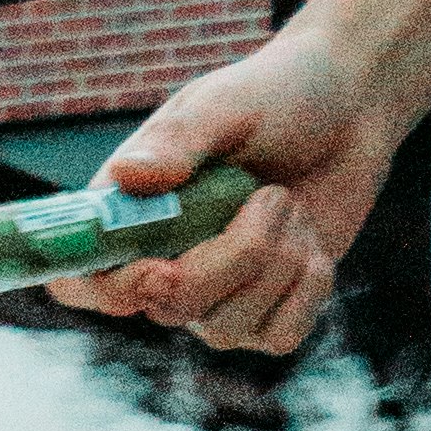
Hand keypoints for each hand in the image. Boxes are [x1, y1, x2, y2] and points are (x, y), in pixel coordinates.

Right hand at [75, 22, 403, 359]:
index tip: (154, 270)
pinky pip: (280, 336)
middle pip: (166, 306)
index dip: (100, 292)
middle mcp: (163, 261)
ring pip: (226, 328)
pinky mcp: (269, 315)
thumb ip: (178, 142)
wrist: (351, 108)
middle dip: (230, 256)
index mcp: (130, 211)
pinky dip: (308, 287)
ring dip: (276, 259)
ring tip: (288, 202)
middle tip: (268, 195)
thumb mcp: (225, 105)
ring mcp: (216, 296)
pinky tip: (311, 242)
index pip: (79, 280)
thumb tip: (126, 179)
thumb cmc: (276, 95)